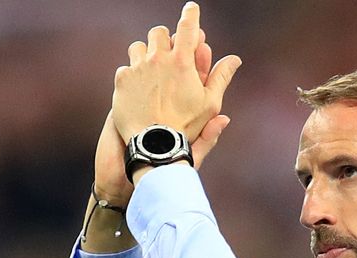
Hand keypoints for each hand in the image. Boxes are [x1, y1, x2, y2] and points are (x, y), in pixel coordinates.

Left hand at [111, 2, 240, 143]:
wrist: (154, 145)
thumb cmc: (186, 127)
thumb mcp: (209, 103)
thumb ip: (220, 77)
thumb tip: (234, 59)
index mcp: (183, 61)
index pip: (188, 26)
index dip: (191, 13)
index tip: (191, 7)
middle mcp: (158, 59)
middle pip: (158, 32)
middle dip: (164, 40)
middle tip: (167, 54)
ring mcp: (138, 68)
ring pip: (138, 46)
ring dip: (145, 54)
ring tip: (150, 71)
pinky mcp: (122, 81)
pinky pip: (125, 67)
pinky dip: (131, 75)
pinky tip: (137, 89)